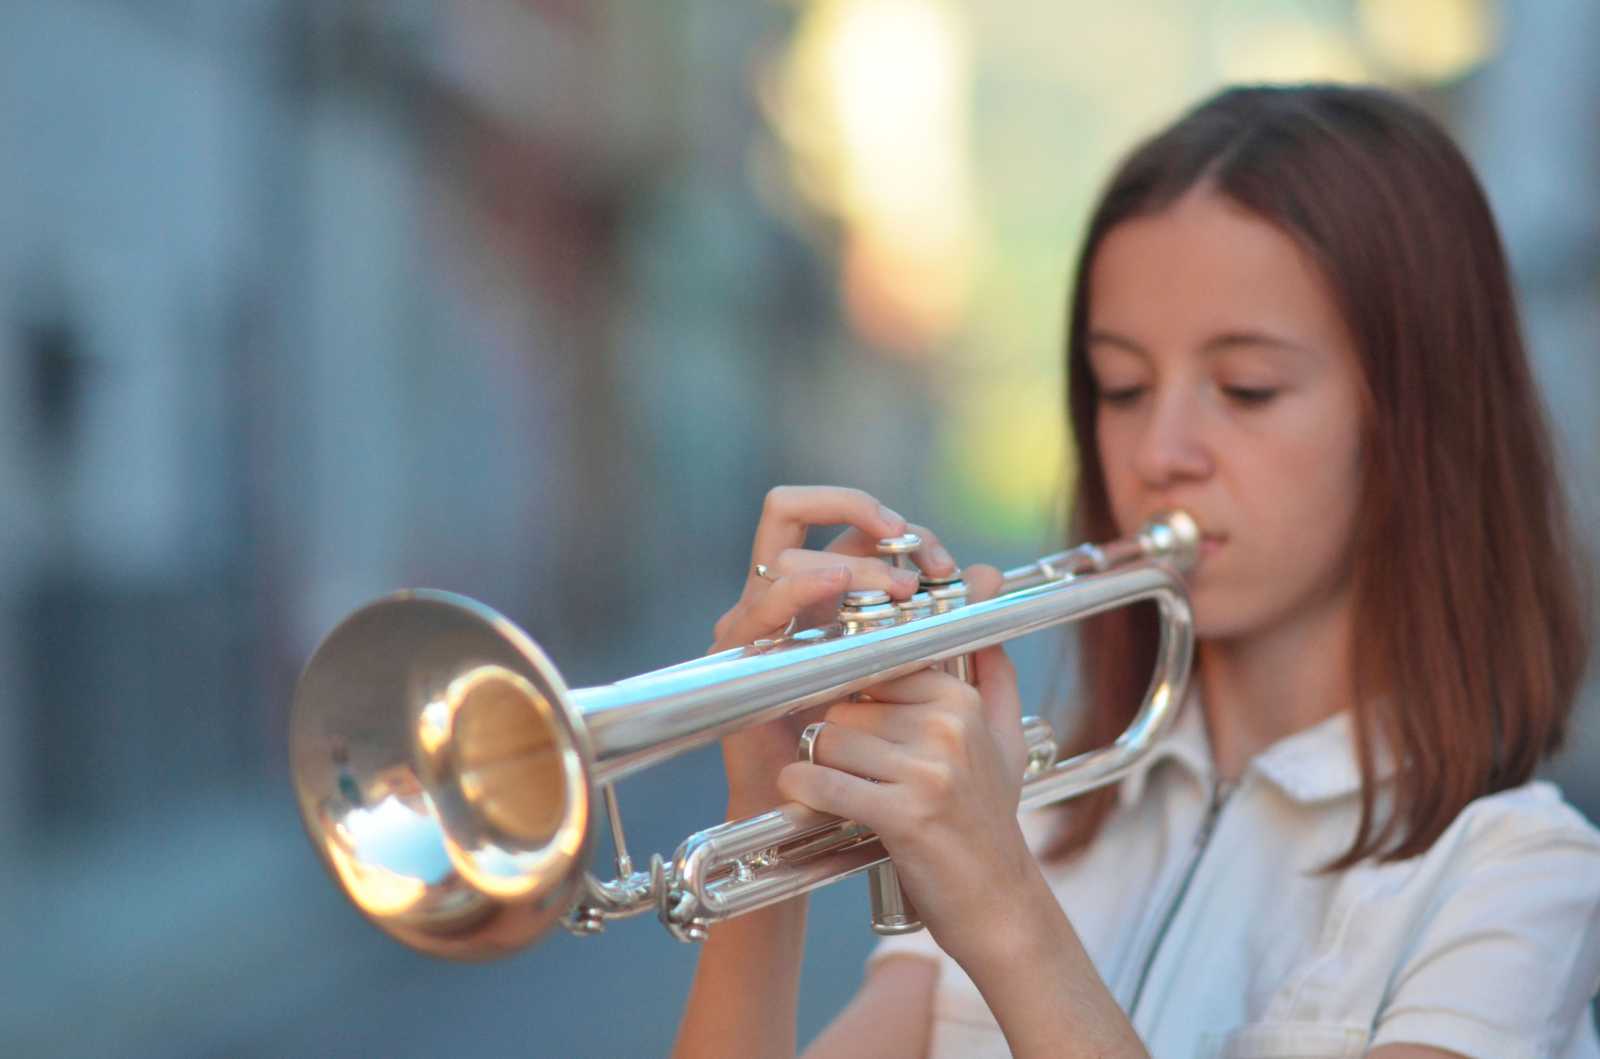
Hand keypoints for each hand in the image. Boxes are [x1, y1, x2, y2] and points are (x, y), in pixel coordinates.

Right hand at [710, 485, 958, 814]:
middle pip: (803, 512)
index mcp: (827, 597)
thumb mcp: (927, 687)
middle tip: (921, 561)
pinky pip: (759, 606)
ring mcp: (756, 624)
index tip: (945, 565)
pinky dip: (798, 587)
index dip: (898, 527)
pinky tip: (836, 585)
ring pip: (788, 553)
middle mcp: (787, 600)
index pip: (851, 524)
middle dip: (862, 516)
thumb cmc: (874, 761)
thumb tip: (987, 573)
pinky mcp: (737, 659)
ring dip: (848, 559)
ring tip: (898, 586)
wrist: (827, 827)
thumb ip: (951, 627)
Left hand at [773, 563, 1034, 965]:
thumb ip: (992, 670)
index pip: (874, 665)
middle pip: (845, 701)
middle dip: (835, 734)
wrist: (998, 903)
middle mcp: (949, 724)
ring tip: (841, 790)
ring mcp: (929, 769)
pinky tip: (803, 800)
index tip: (842, 714)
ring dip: (819, 766)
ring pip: (829, 738)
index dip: (850, 692)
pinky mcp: (904, 813)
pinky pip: (824, 783)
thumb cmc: (988, 819)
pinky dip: (802, 793)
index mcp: (963, 697)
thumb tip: (984, 593)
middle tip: (849, 768)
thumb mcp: (1004, 737)